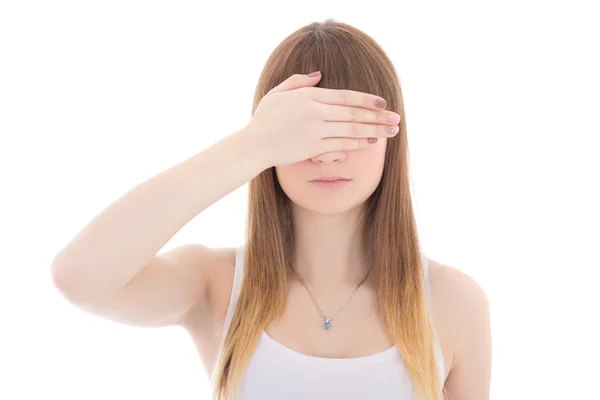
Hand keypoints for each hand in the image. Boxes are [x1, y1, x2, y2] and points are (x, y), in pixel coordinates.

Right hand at [241, 71, 400, 166]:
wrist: (254, 144)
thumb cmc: (264, 119)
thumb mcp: (278, 93)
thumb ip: (299, 81)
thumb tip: (319, 75)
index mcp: (309, 96)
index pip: (346, 96)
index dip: (367, 100)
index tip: (383, 102)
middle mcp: (316, 111)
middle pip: (354, 113)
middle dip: (378, 116)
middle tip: (396, 118)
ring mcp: (316, 130)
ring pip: (352, 130)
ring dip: (374, 130)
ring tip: (390, 131)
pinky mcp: (314, 148)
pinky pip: (342, 145)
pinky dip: (359, 143)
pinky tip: (371, 142)